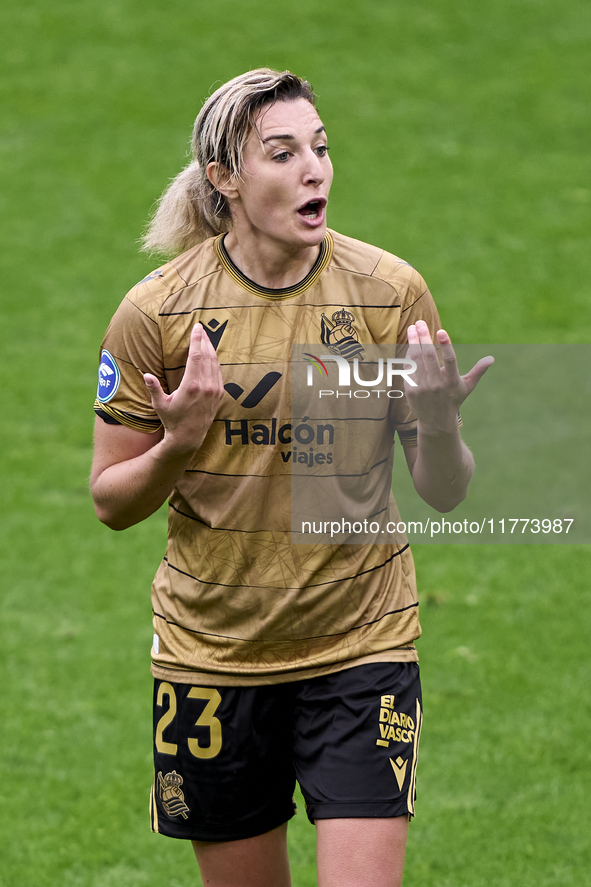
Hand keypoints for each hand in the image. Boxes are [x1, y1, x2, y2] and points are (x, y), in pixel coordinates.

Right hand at [143, 323, 223, 453]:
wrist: (189, 437)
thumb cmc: (172, 420)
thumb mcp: (160, 405)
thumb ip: (154, 388)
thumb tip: (146, 375)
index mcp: (191, 386)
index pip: (196, 356)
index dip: (197, 340)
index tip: (197, 327)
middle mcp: (206, 387)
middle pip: (207, 356)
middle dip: (204, 340)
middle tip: (201, 328)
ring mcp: (215, 391)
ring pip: (215, 363)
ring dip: (211, 349)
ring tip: (206, 338)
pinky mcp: (219, 395)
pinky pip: (219, 373)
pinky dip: (215, 361)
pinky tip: (211, 355)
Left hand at [405, 320, 493, 433]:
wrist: (436, 421)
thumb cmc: (454, 399)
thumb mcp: (467, 386)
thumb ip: (478, 371)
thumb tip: (491, 358)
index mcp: (452, 381)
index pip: (449, 360)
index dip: (445, 345)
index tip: (441, 331)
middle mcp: (437, 384)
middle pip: (428, 356)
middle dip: (423, 337)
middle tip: (420, 322)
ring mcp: (422, 387)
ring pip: (416, 360)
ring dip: (413, 342)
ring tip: (412, 328)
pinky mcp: (411, 390)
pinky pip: (408, 368)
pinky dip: (408, 355)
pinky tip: (410, 344)